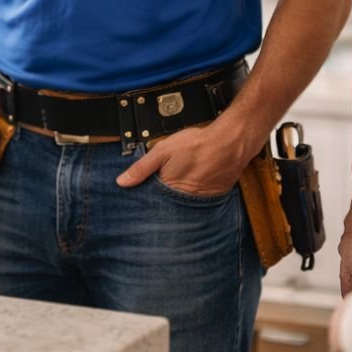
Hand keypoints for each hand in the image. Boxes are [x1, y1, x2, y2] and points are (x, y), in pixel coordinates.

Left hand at [116, 121, 245, 194]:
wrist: (229, 143)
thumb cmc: (196, 145)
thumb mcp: (162, 151)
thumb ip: (142, 167)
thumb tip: (122, 182)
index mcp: (169, 191)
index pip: (151, 204)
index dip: (143, 200)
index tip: (136, 201)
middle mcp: (184, 202)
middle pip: (166, 207)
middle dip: (160, 204)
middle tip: (158, 193)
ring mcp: (200, 202)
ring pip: (182, 207)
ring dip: (177, 202)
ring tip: (176, 189)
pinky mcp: (212, 199)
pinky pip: (198, 204)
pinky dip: (192, 198)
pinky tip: (192, 186)